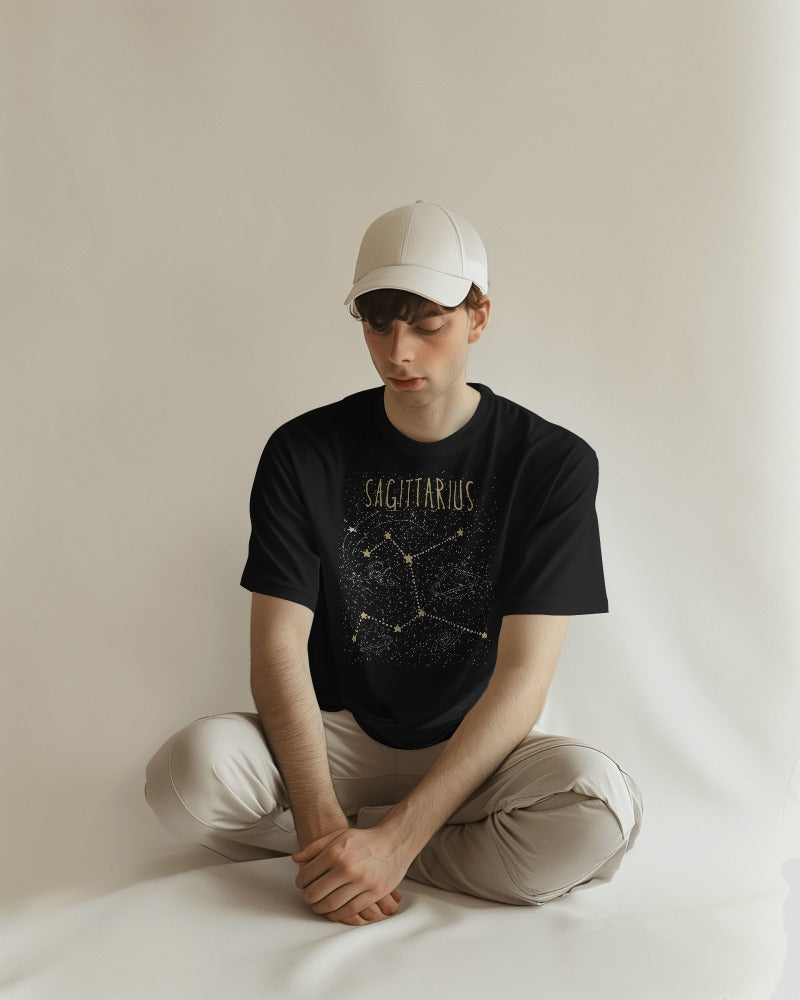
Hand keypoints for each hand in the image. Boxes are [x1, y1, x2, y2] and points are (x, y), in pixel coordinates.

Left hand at [292, 825, 411, 925]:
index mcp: (335, 852)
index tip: (302, 884)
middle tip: (308, 898)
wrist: (395, 841)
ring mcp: (361, 882)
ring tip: (319, 906)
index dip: (300, 882)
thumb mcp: (338, 835)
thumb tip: (296, 858)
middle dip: (308, 898)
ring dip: (321, 909)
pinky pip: (351, 910)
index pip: (307, 875)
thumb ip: (315, 847)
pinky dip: (339, 915)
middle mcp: (347, 867)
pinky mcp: (374, 893)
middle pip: (316, 893)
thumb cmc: (365, 839)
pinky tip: (335, 911)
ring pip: (332, 905)